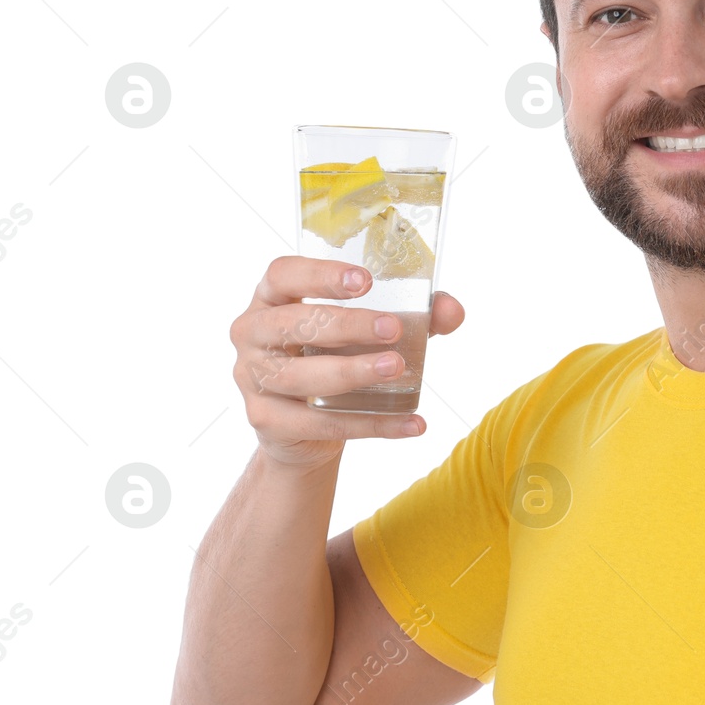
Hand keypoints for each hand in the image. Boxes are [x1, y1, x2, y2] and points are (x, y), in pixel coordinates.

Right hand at [229, 257, 465, 468]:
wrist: (305, 429)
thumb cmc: (336, 359)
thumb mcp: (371, 333)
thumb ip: (413, 317)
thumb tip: (451, 310)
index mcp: (272, 299)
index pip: (282, 274)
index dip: (320, 275)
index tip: (366, 281)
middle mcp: (252, 333)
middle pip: (292, 323)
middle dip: (346, 325)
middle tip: (393, 329)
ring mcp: (252, 378)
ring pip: (300, 376)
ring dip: (352, 372)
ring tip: (396, 368)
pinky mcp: (266, 419)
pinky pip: (320, 423)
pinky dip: (370, 424)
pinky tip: (410, 422)